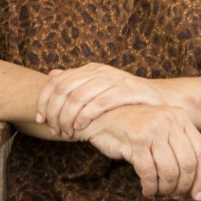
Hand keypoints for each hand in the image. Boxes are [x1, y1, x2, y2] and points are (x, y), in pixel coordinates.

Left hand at [37, 63, 166, 137]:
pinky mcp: (127, 90)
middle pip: (64, 89)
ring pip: (78, 96)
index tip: (40, 119)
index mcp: (90, 69)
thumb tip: (52, 75)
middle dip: (54, 113)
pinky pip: (99, 102)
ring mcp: (113, 79)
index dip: (44, 100)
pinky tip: (81, 128)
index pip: (57, 81)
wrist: (160, 100)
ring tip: (67, 133)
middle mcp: (99, 71)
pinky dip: (85, 116)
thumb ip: (77, 82)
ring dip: (67, 118)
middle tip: (54, 130)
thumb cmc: (126, 99)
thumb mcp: (99, 87)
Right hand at [80, 104, 200, 198]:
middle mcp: (169, 121)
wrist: (103, 115)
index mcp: (180, 117)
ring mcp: (152, 130)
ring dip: (166, 189)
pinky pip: (149, 173)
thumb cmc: (135, 127)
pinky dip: (150, 187)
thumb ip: (179, 147)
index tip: (197, 195)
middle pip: (188, 164)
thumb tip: (195, 184)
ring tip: (159, 192)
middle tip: (174, 196)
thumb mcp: (162, 129)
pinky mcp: (135, 141)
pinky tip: (147, 190)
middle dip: (183, 186)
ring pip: (170, 171)